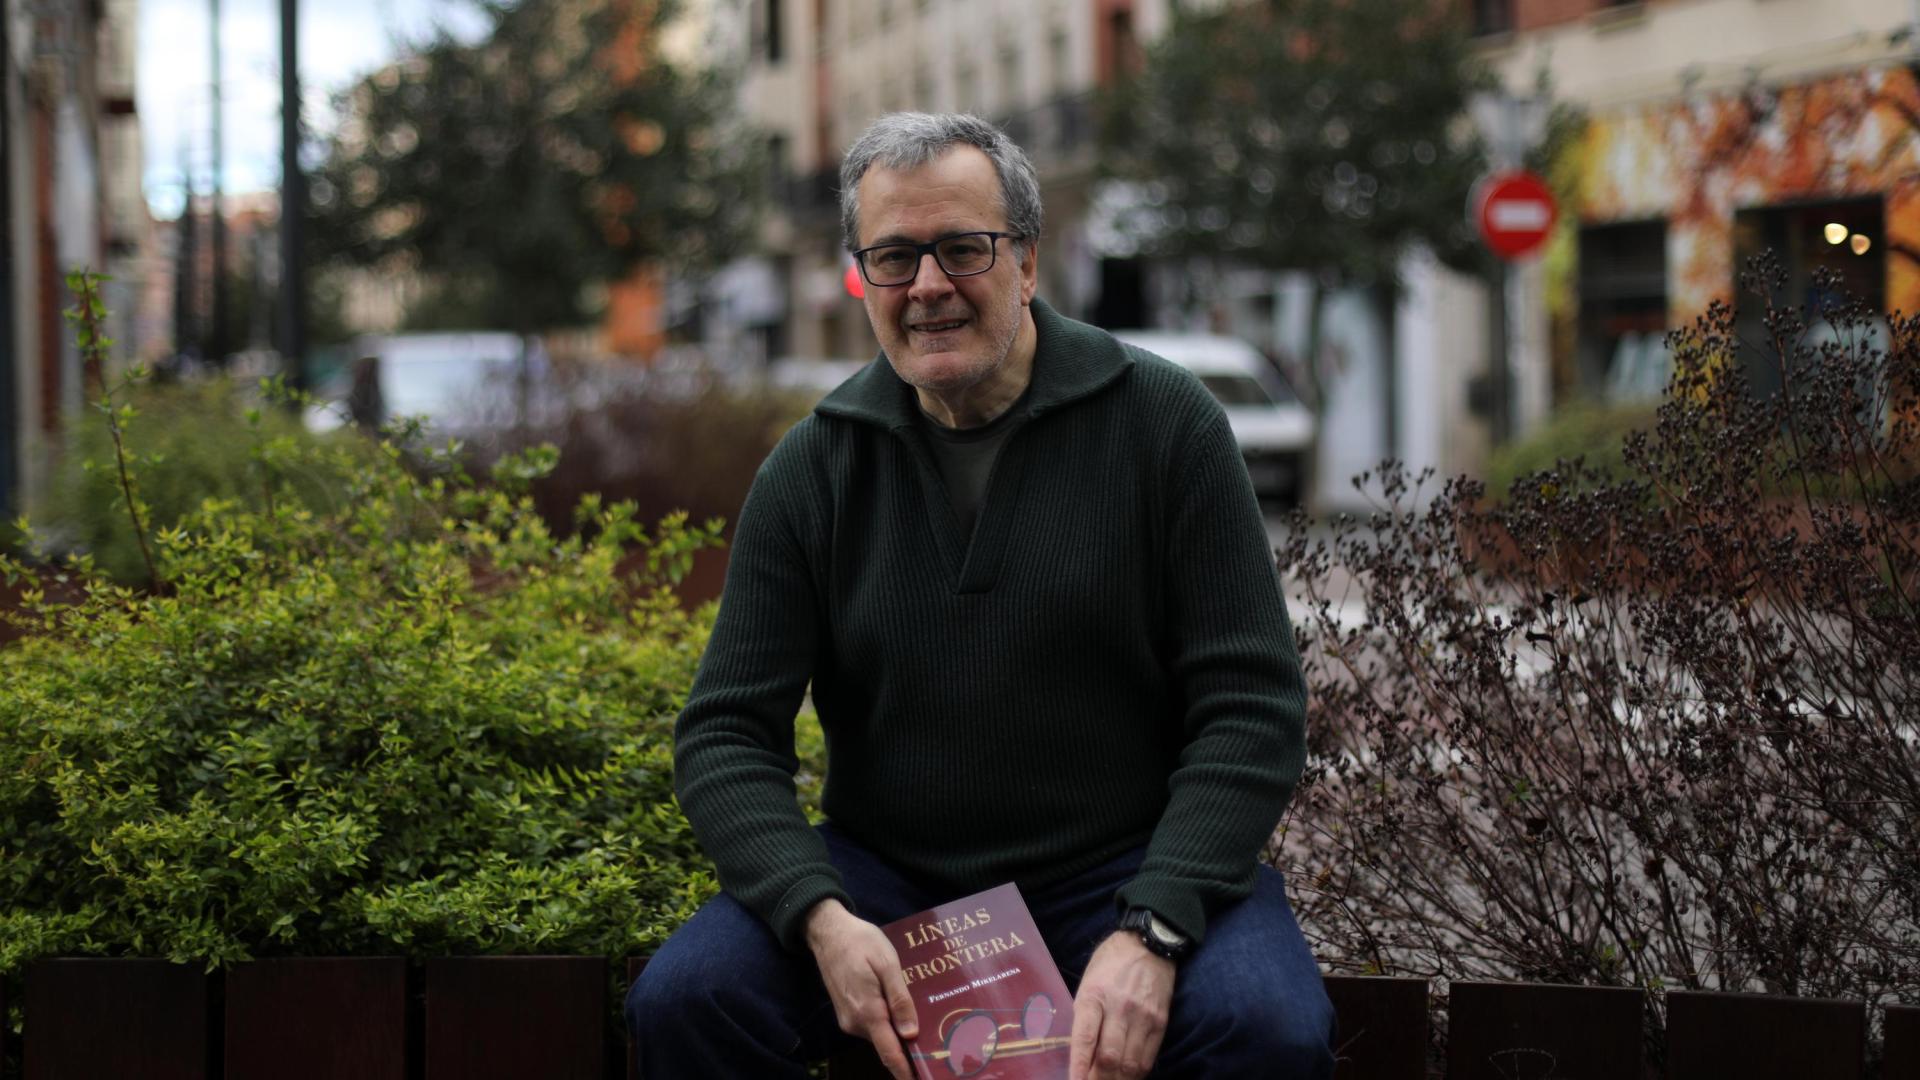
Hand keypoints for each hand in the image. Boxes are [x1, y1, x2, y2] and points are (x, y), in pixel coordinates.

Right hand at [804, 899, 919, 1079]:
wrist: (828, 931)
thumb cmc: (861, 942)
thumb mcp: (887, 964)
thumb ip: (900, 1000)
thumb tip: (911, 1034)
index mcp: (868, 1012)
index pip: (889, 1053)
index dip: (905, 1071)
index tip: (920, 1079)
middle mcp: (855, 1023)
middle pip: (888, 1043)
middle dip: (909, 1042)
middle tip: (937, 1033)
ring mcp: (848, 1019)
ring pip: (881, 1032)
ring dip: (898, 1026)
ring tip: (920, 1008)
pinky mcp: (847, 1012)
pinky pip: (872, 1022)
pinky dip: (886, 1017)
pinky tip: (897, 1000)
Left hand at [1068, 930, 1176, 1079]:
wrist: (1150, 944)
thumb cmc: (1110, 964)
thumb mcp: (1088, 983)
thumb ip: (1084, 1017)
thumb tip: (1081, 1053)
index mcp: (1094, 996)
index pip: (1085, 1039)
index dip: (1079, 1067)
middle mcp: (1119, 1008)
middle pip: (1109, 1058)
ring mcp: (1143, 1017)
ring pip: (1130, 1064)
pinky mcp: (1161, 1023)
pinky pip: (1148, 1059)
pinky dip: (1135, 1074)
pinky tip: (1126, 1076)